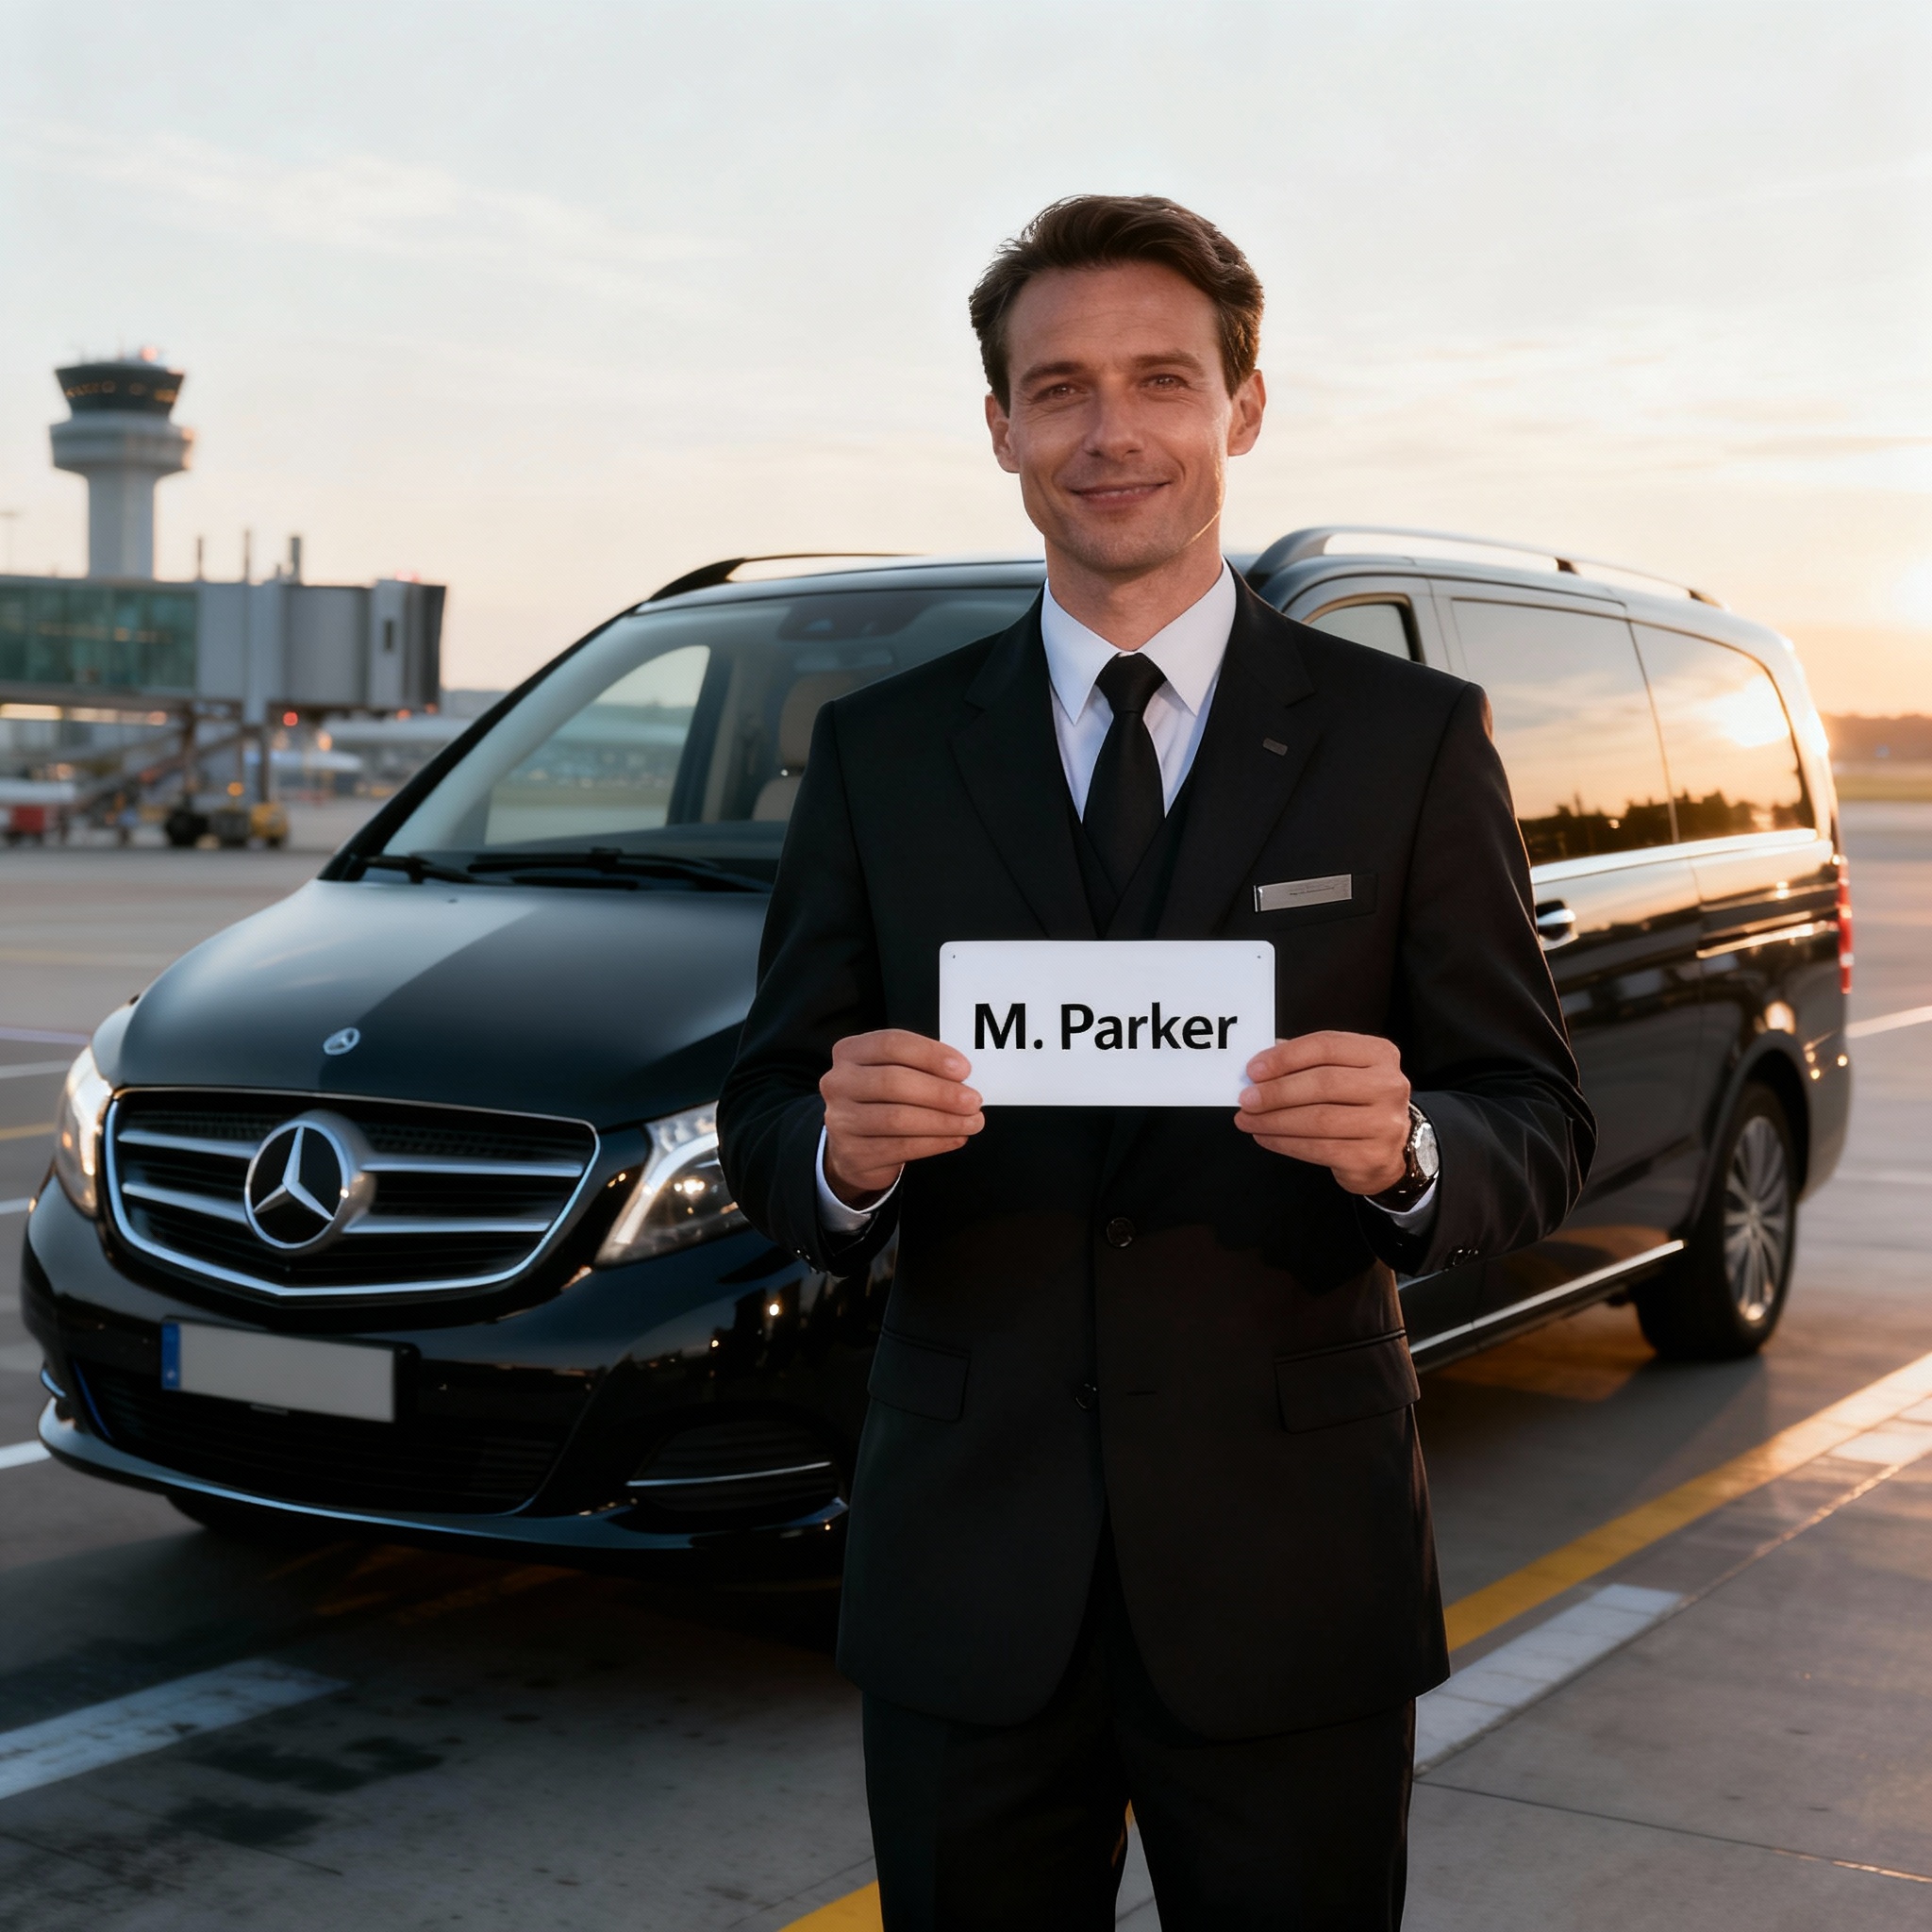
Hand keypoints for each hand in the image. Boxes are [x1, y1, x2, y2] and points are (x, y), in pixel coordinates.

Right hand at [820, 1029, 983, 1205]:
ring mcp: (841, 1120)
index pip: (891, 1044)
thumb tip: (962, 1078)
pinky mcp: (853, 1154)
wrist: (852, 1147)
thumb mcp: (892, 1074)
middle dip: (941, 1092)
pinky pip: (901, 1147)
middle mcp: (838, 1083)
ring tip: (973, 1122)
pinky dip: (935, 1143)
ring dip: (943, 1120)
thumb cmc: (882, 1101)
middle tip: (973, 1100)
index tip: (964, 1069)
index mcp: (849, 1052)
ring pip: (898, 1118)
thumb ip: (920, 1069)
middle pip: (894, 1082)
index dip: (931, 1055)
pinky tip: (956, 1137)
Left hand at [1234, 1031, 1411, 1195]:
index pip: (1326, 1046)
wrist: (1387, 1151)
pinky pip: (1319, 1148)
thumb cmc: (1355, 1104)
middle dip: (1277, 1091)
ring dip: (1274, 1120)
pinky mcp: (1372, 1156)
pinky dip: (1285, 1142)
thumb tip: (1261, 1063)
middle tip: (1246, 1099)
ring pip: (1319, 1118)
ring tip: (1247, 1120)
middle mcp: (1389, 1086)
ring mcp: (1385, 1123)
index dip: (1285, 1057)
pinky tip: (1265, 1137)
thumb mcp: (1340, 1073)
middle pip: (1324, 1083)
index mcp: (1379, 1054)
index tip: (1253, 1070)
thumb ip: (1306, 1062)